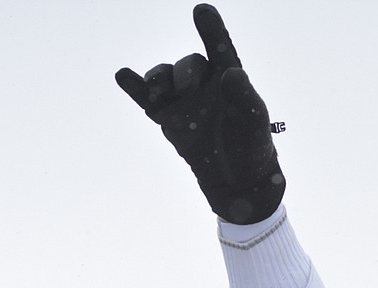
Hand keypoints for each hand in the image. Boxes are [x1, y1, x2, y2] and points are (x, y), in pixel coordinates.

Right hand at [115, 4, 284, 223]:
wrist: (238, 180)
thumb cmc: (252, 146)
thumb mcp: (254, 121)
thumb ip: (244, 96)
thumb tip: (231, 72)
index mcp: (230, 80)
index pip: (220, 49)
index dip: (211, 30)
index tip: (202, 10)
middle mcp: (205, 85)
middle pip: (188, 65)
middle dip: (186, 73)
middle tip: (191, 90)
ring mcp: (184, 101)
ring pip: (164, 78)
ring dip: (157, 79)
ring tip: (157, 92)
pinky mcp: (167, 118)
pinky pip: (145, 98)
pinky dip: (134, 86)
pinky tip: (123, 75)